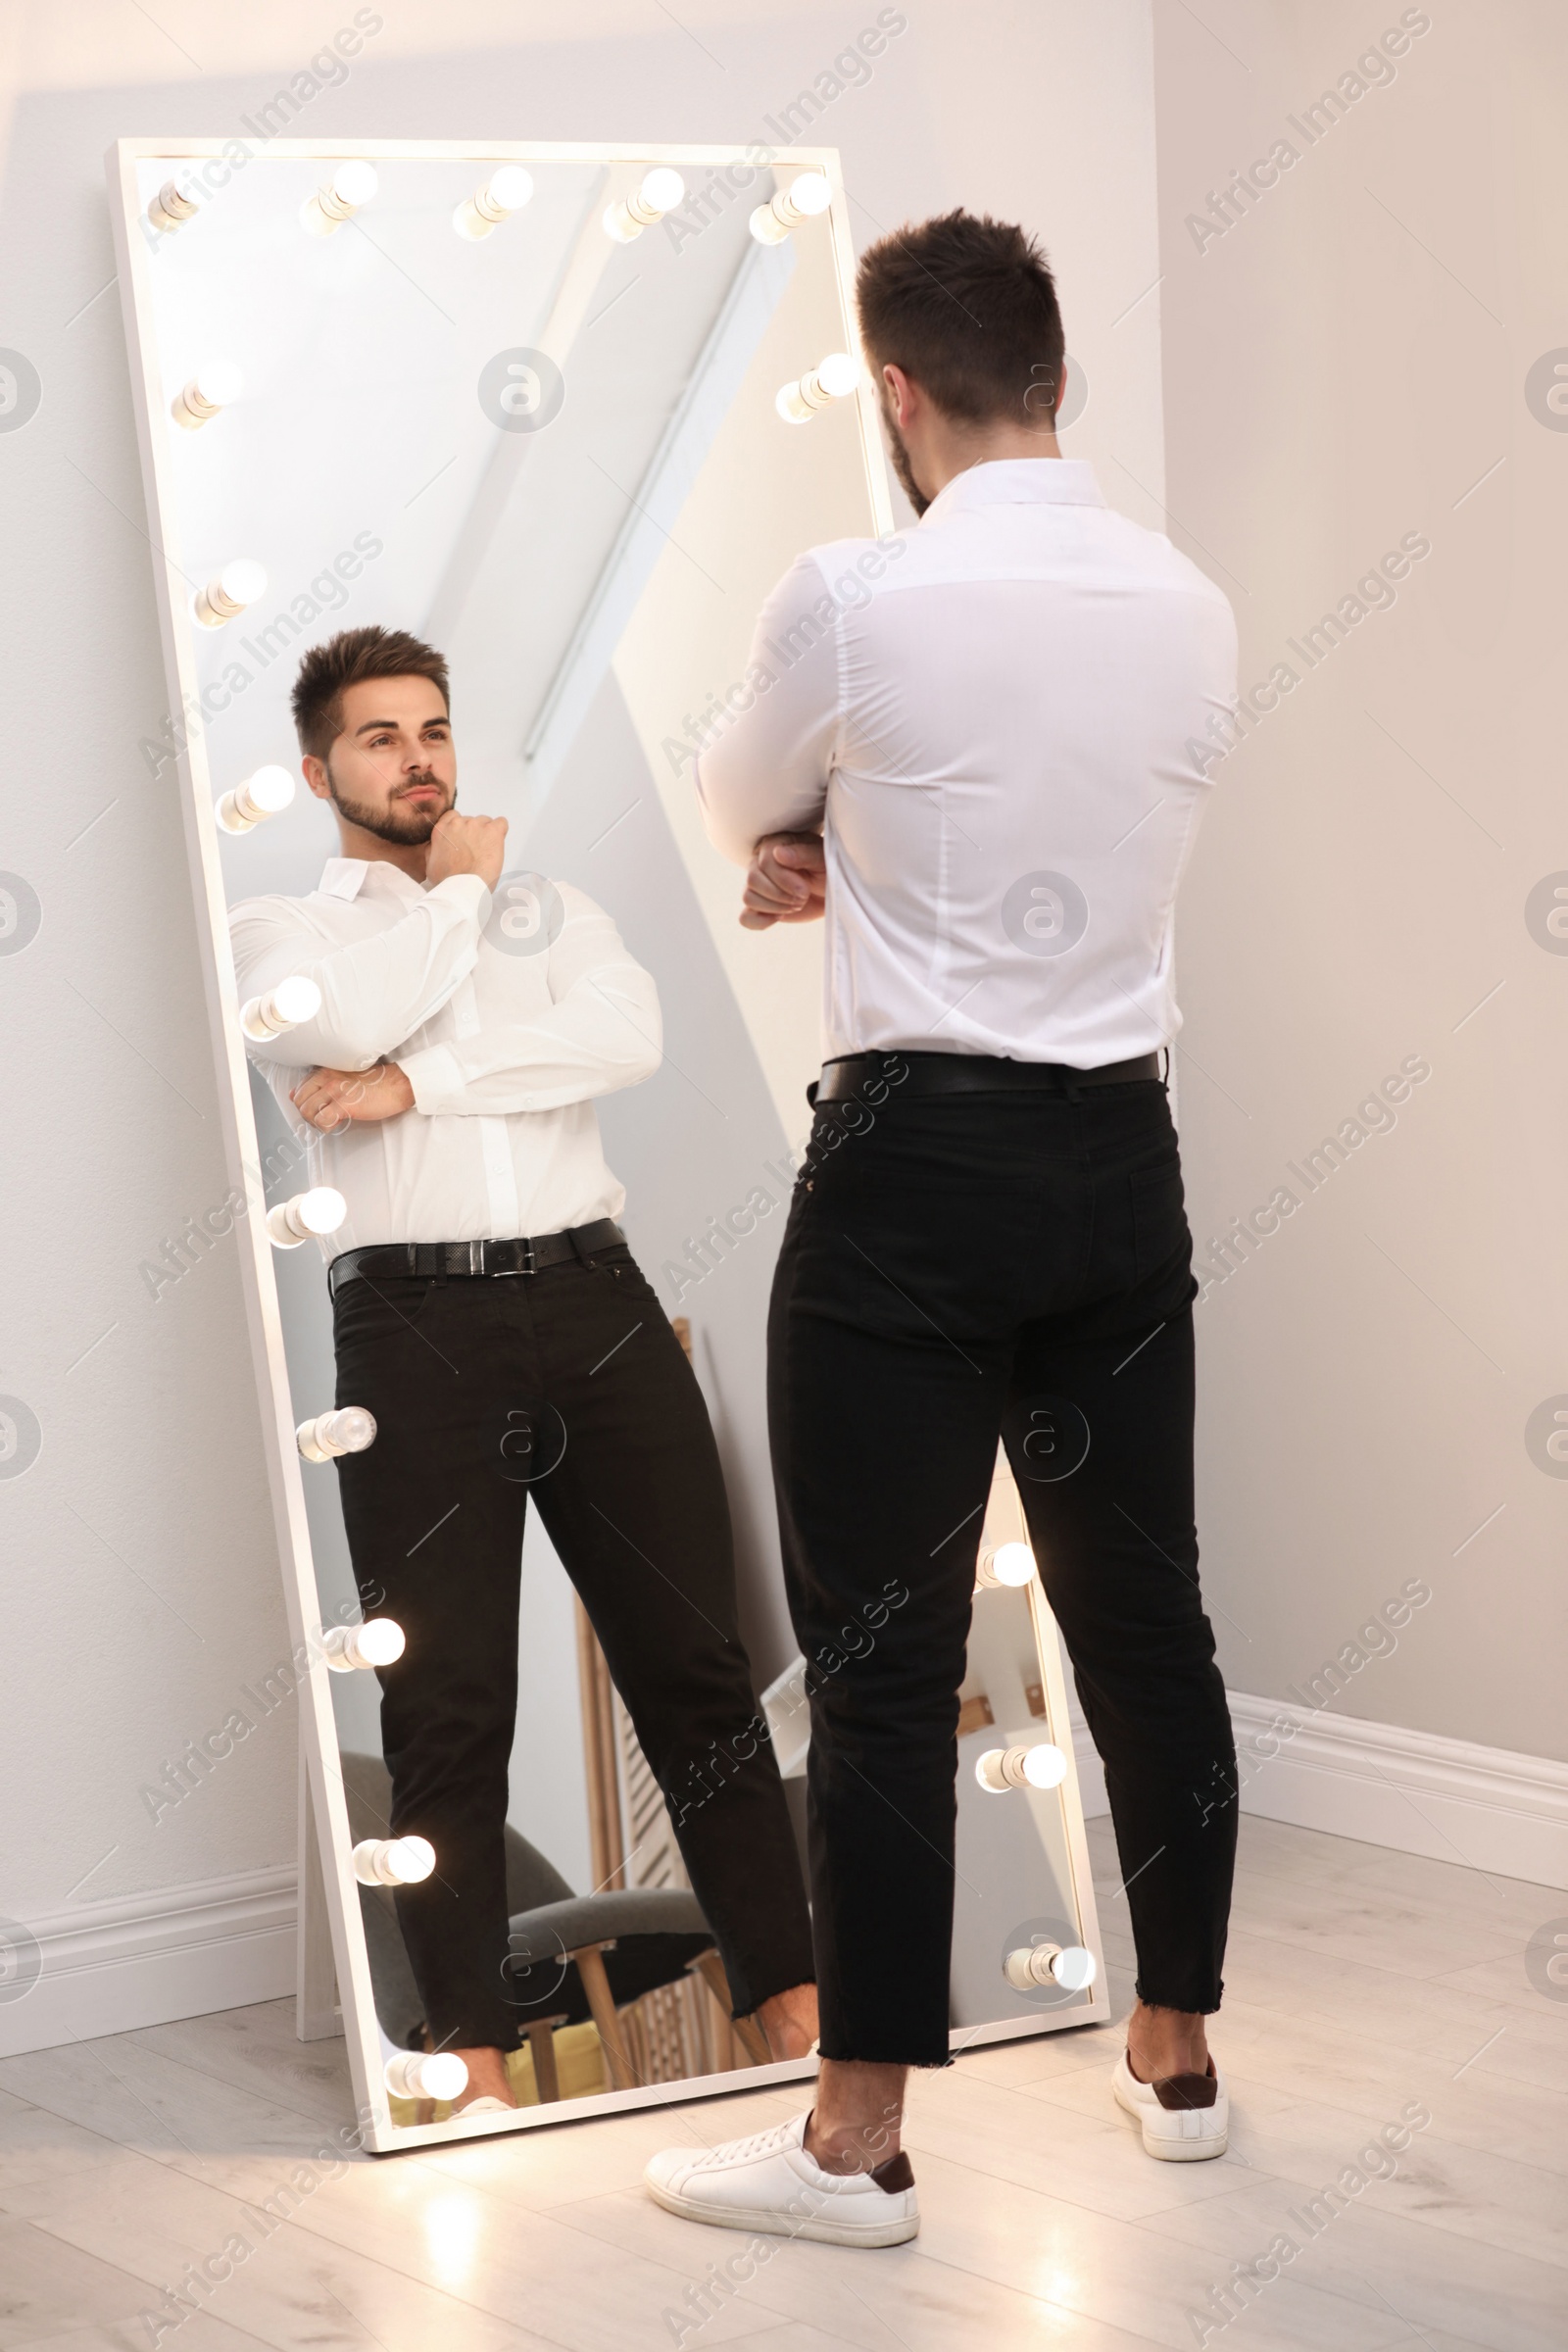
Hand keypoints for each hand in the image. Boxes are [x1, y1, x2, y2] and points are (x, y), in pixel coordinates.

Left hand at [291, 1063, 414, 1131]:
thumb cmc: (374, 1082)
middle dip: (307, 1115)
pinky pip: (322, 1120)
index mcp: (325, 1070)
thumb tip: (295, 1093)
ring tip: (329, 1122)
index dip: (304, 1104)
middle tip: (322, 1118)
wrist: (397, 1084)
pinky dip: (326, 1127)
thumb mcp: (343, 1076)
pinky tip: (337, 1124)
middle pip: (299, 1102)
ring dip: (316, 1122)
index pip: (297, 1090)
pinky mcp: (344, 1104)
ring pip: (306, 1111)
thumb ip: (320, 1082)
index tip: (316, 1110)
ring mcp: (335, 1091)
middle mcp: (327, 1078)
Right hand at [426, 810, 507, 891]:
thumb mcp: (431, 863)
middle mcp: (458, 823)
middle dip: (474, 833)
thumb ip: (434, 847)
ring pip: (486, 822)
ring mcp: (476, 825)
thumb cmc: (447, 881)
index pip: (453, 816)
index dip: (460, 828)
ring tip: (486, 852)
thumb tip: (437, 843)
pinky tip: (497, 845)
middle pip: (471, 820)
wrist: (463, 888)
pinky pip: (501, 823)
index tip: (464, 839)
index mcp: (442, 829)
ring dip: (486, 834)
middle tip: (475, 851)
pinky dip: (501, 831)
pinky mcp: (493, 831)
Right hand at [741, 833, 825, 929]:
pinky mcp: (759, 906)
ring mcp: (757, 885)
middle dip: (780, 895)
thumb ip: (802, 854)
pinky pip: (745, 918)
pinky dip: (759, 922)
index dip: (783, 880)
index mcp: (774, 845)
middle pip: (752, 880)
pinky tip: (779, 918)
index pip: (765, 862)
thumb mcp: (822, 858)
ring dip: (774, 907)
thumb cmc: (829, 869)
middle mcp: (760, 861)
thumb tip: (778, 853)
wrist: (832, 890)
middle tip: (802, 898)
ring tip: (795, 905)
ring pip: (748, 897)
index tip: (804, 889)